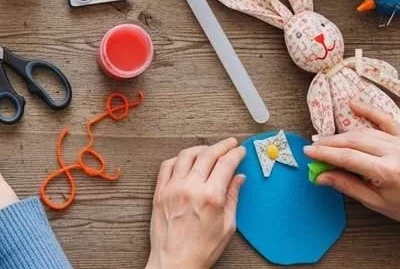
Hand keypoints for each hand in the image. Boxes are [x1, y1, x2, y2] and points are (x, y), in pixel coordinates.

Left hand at [146, 138, 246, 268]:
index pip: (225, 164)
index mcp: (211, 197)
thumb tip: (239, 178)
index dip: (235, 154)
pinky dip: (179, 158)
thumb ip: (233, 198)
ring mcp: (172, 188)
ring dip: (200, 148)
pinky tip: (187, 160)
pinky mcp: (159, 192)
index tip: (239, 151)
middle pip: (208, 154)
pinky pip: (167, 165)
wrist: (174, 262)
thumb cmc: (201, 250)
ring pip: (187, 155)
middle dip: (222, 146)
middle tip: (229, 143)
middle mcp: (190, 188)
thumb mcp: (227, 226)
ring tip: (209, 150)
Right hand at [304, 100, 399, 233]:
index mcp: (386, 172)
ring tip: (326, 140)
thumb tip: (320, 176)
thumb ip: (346, 185)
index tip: (307, 152)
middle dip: (329, 143)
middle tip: (313, 148)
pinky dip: (368, 111)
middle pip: (353, 141)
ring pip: (364, 132)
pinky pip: (385, 120)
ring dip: (342, 134)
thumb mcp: (374, 202)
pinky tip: (353, 104)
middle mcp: (394, 153)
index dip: (324, 154)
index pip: (347, 157)